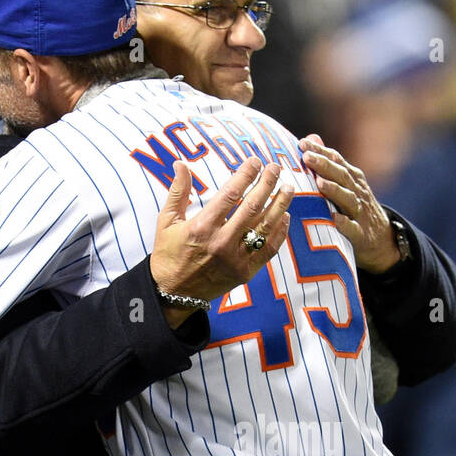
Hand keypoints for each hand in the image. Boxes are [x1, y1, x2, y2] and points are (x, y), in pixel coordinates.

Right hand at [149, 157, 292, 325]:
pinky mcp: (245, 272)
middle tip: (275, 168)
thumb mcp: (167, 221)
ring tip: (288, 188)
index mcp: (202, 227)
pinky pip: (268, 250)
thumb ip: (178, 192)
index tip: (255, 161)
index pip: (231, 194)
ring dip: (280, 205)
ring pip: (265, 227)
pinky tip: (285, 217)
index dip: (246, 175)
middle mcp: (222, 242)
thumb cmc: (169, 254)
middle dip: (267, 184)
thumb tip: (180, 164)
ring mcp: (236, 259)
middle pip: (252, 207)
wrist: (174, 293)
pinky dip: (279, 233)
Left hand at [300, 135, 399, 272]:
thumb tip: (311, 138)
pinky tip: (335, 219)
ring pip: (348, 199)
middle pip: (341, 176)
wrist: (382, 238)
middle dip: (325, 165)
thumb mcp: (346, 182)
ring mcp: (360, 212)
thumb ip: (329, 162)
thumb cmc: (356, 207)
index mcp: (351, 178)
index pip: (336, 161)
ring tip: (319, 183)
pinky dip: (345, 223)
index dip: (320, 151)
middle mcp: (357, 192)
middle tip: (307, 157)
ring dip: (334, 190)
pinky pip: (353, 228)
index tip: (302, 144)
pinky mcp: (361, 234)